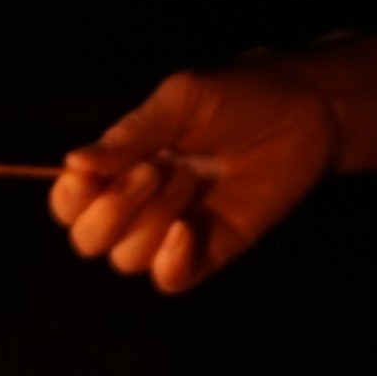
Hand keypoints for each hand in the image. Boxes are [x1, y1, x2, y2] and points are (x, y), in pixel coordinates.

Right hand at [51, 63, 338, 291]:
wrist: (307, 111)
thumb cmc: (240, 95)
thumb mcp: (179, 101)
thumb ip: (128, 135)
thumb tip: (73, 164)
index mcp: (121, 166)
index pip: (69, 203)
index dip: (70, 198)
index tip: (91, 175)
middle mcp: (139, 204)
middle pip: (88, 240)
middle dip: (112, 211)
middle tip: (155, 170)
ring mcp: (171, 231)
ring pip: (126, 258)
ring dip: (153, 220)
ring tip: (193, 179)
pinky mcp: (209, 251)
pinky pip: (168, 280)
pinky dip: (170, 261)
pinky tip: (188, 229)